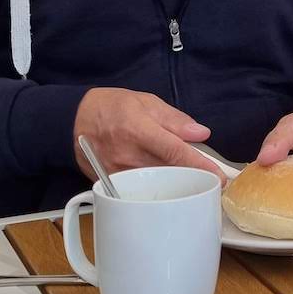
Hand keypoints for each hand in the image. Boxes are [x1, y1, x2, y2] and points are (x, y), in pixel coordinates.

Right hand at [73, 87, 211, 177]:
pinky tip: (166, 184)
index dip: (201, 166)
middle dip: (194, 178)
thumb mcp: (145, 102)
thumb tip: (201, 133)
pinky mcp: (112, 185)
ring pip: (157, 186)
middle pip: (170, 174)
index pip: (176, 152)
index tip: (219, 178)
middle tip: (210, 180)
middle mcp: (128, 155)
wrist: (73, 121)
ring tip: (189, 181)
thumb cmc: (111, 107)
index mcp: (138, 130)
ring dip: (177, 185)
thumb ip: (175, 119)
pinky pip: (141, 191)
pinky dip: (158, 189)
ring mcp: (119, 174)